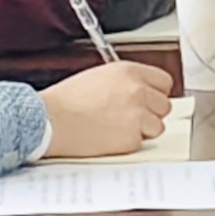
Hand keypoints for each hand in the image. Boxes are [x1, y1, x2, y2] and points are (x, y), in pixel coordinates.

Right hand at [36, 61, 172, 158]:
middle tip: (131, 118)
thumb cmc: (65, 101)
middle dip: (151, 113)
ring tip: (118, 128)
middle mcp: (137, 90)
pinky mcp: (131, 137)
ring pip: (157, 126)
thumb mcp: (98, 76)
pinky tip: (109, 137)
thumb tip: (140, 91)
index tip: (151, 100)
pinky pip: (140, 143)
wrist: (50, 120)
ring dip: (143, 130)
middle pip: (164, 105)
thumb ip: (124, 82)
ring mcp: (137, 114)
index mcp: (129, 72)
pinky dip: (128, 143)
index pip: (164, 81)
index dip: (156, 93)